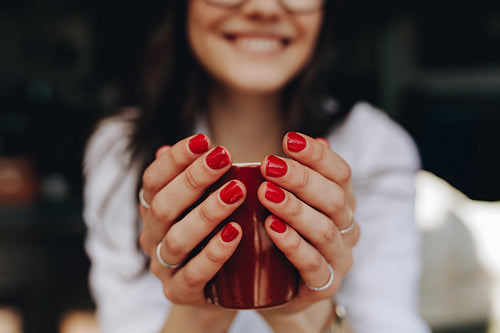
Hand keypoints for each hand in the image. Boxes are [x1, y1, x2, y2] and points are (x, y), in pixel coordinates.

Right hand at [138, 134, 244, 308]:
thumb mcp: (203, 203)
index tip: (204, 140)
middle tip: (224, 157)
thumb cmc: (214, 233)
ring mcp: (163, 267)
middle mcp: (152, 236)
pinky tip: (235, 233)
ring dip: (207, 212)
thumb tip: (191, 145)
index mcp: (153, 210)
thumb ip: (197, 178)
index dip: (175, 159)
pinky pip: (193, 275)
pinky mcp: (179, 293)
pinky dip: (214, 253)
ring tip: (237, 192)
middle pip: (163, 206)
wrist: (221, 287)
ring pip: (177, 239)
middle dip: (193, 179)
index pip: (153, 180)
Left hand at [257, 132, 359, 316]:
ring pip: (324, 229)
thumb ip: (300, 176)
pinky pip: (312, 263)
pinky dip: (293, 244)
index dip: (317, 155)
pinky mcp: (323, 285)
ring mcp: (339, 258)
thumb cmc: (281, 237)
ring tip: (266, 192)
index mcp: (343, 203)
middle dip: (301, 179)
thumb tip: (310, 140)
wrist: (276, 290)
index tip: (288, 139)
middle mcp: (347, 229)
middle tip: (268, 165)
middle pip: (334, 198)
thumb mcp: (290, 203)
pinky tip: (272, 227)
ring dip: (294, 208)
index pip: (341, 173)